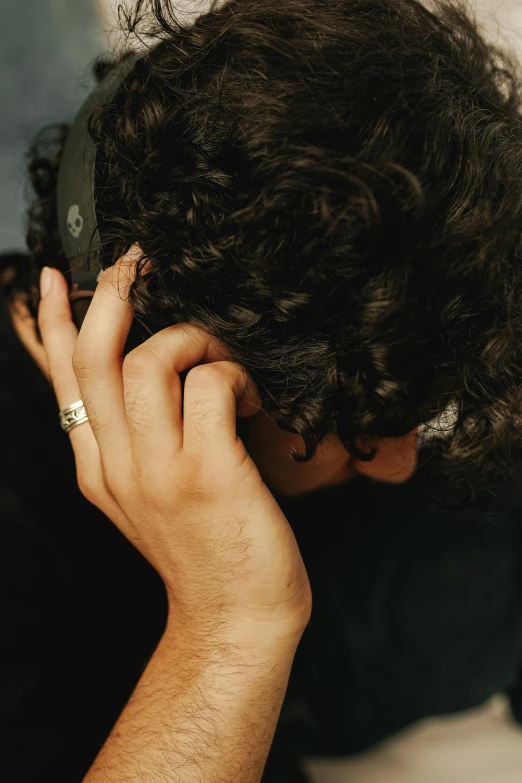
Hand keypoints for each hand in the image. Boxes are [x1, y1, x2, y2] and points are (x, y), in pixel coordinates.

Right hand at [37, 253, 310, 635]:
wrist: (235, 619)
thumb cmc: (206, 549)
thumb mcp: (150, 494)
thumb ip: (137, 440)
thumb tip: (144, 378)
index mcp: (99, 470)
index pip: (65, 382)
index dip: (59, 322)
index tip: (57, 276)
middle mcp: (118, 467)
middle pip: (95, 360)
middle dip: (112, 296)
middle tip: (137, 264)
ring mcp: (160, 472)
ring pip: (147, 362)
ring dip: (188, 337)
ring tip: (218, 354)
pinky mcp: (208, 475)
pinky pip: (208, 387)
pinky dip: (229, 372)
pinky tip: (247, 391)